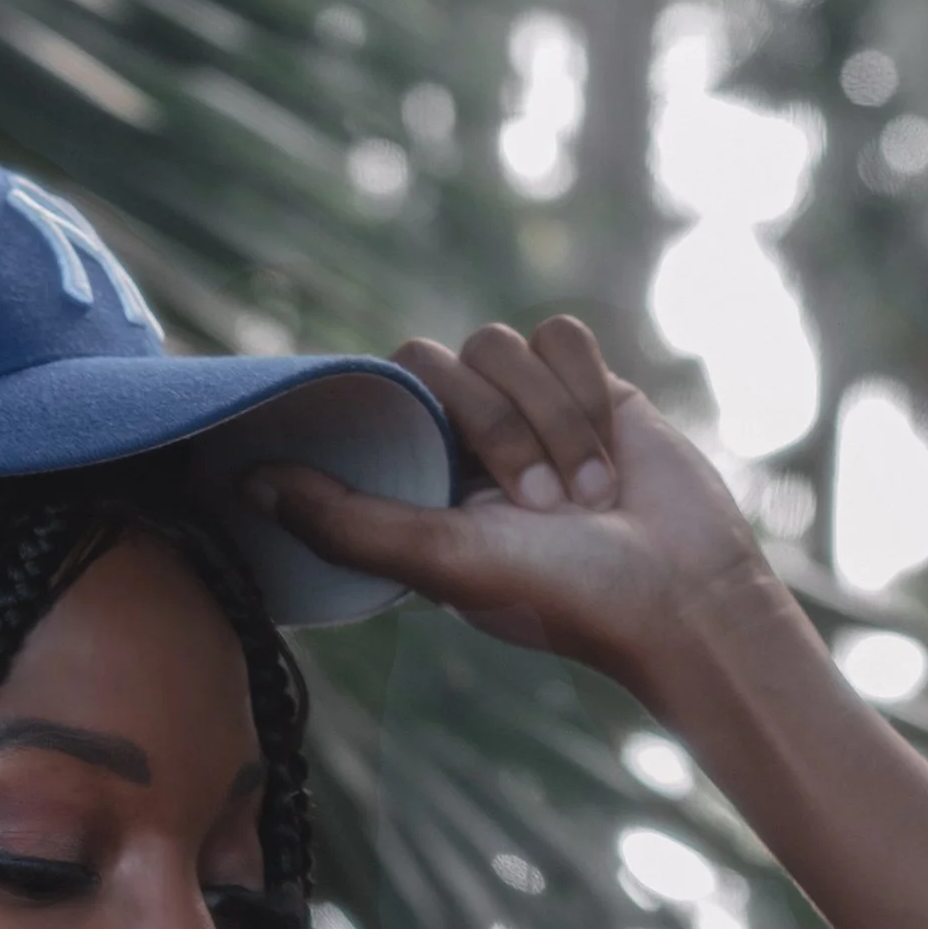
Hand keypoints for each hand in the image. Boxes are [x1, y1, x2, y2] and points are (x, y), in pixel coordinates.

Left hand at [245, 315, 782, 706]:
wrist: (680, 592)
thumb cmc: (558, 593)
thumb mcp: (440, 562)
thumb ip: (344, 523)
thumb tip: (246, 483)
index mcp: (420, 478)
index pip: (382, 392)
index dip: (402, 408)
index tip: (431, 454)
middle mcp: (467, 438)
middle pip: (445, 359)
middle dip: (496, 427)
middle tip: (538, 507)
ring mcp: (530, 407)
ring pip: (506, 344)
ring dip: (550, 419)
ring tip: (586, 496)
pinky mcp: (593, 386)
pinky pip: (563, 335)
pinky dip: (586, 390)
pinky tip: (612, 450)